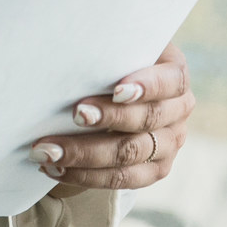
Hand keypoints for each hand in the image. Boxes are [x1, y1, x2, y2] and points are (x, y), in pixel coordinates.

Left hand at [35, 43, 190, 197]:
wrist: (112, 92)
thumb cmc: (112, 61)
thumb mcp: (118, 46)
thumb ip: (107, 48)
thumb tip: (74, 47)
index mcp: (175, 76)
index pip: (171, 81)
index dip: (147, 86)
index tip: (117, 90)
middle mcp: (179, 111)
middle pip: (148, 119)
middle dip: (108, 118)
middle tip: (75, 114)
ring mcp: (169, 144)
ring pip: (131, 154)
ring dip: (85, 153)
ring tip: (48, 150)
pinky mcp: (154, 170)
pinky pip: (121, 179)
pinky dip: (85, 175)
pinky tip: (55, 168)